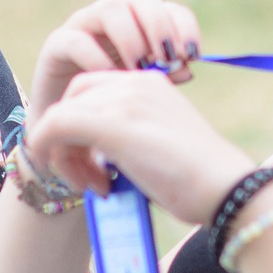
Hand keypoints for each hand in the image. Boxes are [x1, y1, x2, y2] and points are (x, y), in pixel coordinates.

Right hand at [27, 0, 201, 138]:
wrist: (69, 122)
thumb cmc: (113, 101)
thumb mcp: (145, 89)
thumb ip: (165, 76)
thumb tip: (187, 69)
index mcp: (143, 22)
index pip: (170, 9)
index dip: (184, 26)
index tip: (192, 55)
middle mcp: (115, 14)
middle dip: (159, 26)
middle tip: (167, 58)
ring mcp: (84, 24)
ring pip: (111, 9)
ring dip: (131, 38)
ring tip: (140, 69)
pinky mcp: (57, 43)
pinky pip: (76, 40)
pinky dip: (96, 57)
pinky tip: (110, 79)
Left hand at [27, 69, 254, 224]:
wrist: (226, 189)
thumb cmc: (198, 180)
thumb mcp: (159, 145)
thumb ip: (128, 138)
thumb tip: (94, 161)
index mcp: (148, 83)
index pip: (90, 91)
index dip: (80, 129)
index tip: (97, 168)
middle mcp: (134, 83)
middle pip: (72, 100)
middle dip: (67, 141)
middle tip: (90, 181)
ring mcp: (124, 101)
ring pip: (61, 116)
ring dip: (64, 157)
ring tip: (93, 187)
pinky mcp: (114, 124)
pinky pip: (55, 125)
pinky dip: (47, 150)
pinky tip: (71, 181)